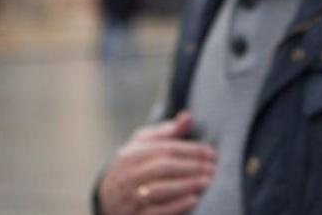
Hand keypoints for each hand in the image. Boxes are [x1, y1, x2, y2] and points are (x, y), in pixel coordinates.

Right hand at [99, 112, 215, 214]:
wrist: (108, 198)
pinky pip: (155, 212)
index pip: (165, 149)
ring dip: (186, 185)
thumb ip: (165, 132)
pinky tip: (194, 199)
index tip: (211, 153)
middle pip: (163, 167)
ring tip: (206, 182)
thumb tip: (187, 116)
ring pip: (159, 190)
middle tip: (212, 168)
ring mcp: (129, 197)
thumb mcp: (142, 146)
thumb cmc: (133, 167)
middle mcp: (127, 175)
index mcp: (130, 154)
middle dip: (191, 167)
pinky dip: (176, 206)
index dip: (191, 150)